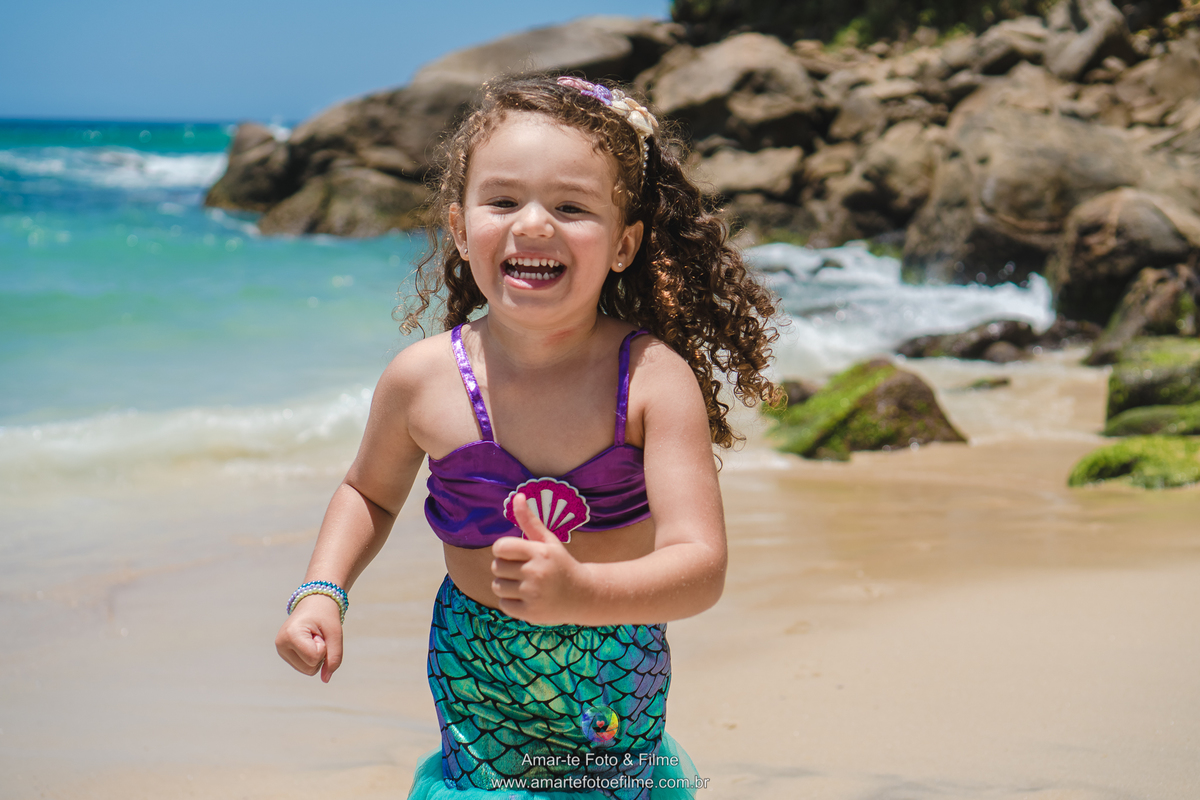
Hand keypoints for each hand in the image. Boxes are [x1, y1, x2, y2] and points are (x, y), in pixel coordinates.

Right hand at [275, 593, 343, 682]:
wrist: (314, 603)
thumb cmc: (325, 615)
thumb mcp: (335, 633)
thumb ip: (334, 657)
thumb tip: (326, 679)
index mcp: (291, 634)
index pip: (315, 657)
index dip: (324, 646)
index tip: (319, 632)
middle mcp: (281, 644)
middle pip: (311, 668)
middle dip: (321, 653)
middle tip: (317, 635)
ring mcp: (281, 651)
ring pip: (308, 670)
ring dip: (316, 656)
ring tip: (313, 638)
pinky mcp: (284, 655)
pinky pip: (305, 668)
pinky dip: (312, 657)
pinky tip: (308, 643)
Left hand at [491, 492, 587, 623]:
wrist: (583, 595)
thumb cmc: (561, 564)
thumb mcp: (548, 541)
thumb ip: (530, 520)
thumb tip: (517, 496)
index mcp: (539, 552)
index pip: (500, 547)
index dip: (503, 550)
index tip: (514, 554)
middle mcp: (535, 572)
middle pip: (496, 567)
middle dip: (505, 568)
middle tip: (521, 571)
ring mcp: (533, 594)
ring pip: (497, 587)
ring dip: (506, 586)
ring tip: (523, 585)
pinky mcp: (530, 612)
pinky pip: (504, 604)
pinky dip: (511, 602)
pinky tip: (527, 598)